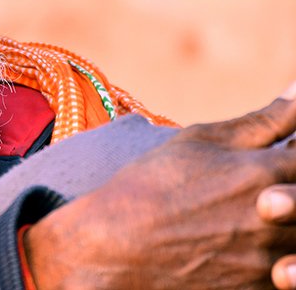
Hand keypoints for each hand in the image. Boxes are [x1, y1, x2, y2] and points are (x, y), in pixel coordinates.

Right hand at [25, 87, 295, 288]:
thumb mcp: (201, 141)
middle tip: (263, 196)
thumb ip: (265, 120)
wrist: (115, 248)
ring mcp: (270, 260)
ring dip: (284, 225)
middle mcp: (278, 218)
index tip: (281, 157)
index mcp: (266, 172)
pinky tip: (242, 247)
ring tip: (247, 216)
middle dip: (289, 194)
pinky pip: (287, 275)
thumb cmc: (152, 184)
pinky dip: (278, 261)